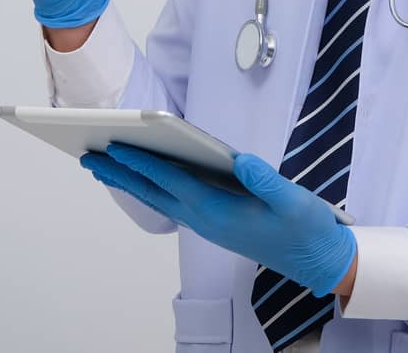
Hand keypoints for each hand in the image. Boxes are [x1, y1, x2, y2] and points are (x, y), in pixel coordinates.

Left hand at [82, 144, 357, 296]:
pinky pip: (174, 203)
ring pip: (161, 199)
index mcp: (220, 211)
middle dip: (121, 173)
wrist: (318, 262)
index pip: (173, 181)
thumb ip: (267, 182)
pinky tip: (146, 180)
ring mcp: (209, 224)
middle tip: (89, 156)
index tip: (116, 146)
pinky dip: (153, 188)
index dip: (144, 162)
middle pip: (155, 192)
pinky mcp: (216, 223)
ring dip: (131, 182)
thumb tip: (241, 160)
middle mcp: (206, 220)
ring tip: (106, 166)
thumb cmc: (307, 230)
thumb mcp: (294, 202)